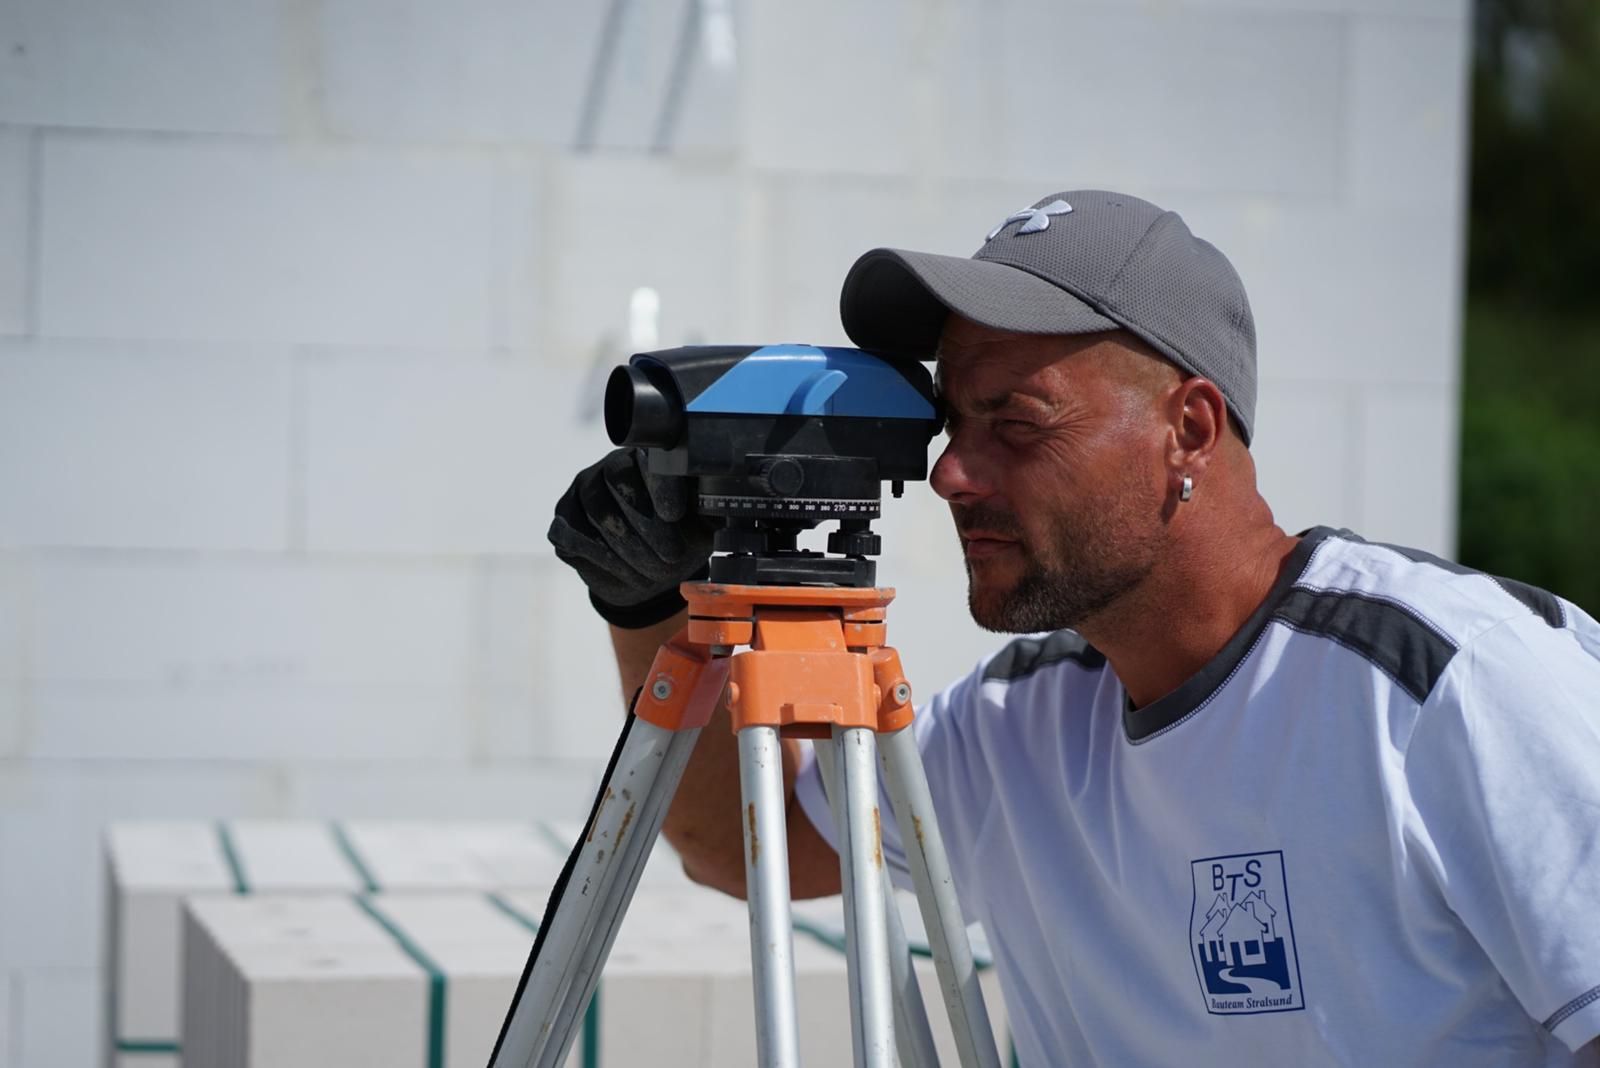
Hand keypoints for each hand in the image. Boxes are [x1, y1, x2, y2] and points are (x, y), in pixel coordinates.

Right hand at [547, 448, 714, 627]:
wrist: (650, 577)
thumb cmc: (680, 541)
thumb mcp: (703, 526)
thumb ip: (709, 509)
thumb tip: (721, 500)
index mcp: (647, 458)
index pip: (647, 456)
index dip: (660, 483)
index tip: (675, 514)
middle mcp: (610, 467)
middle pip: (618, 481)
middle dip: (646, 523)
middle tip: (671, 556)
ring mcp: (582, 492)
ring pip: (597, 510)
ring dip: (628, 547)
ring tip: (654, 572)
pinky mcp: (562, 522)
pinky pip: (570, 533)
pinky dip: (600, 556)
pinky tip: (626, 574)